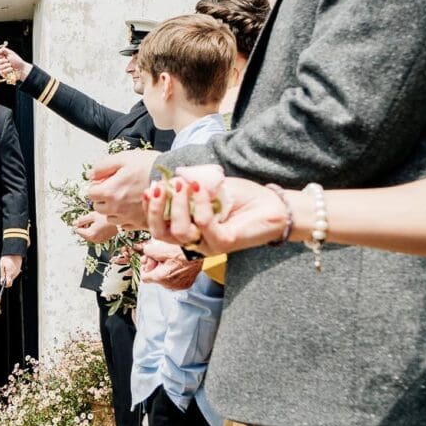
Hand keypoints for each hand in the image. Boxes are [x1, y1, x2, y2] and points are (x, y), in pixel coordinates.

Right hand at [0, 47, 30, 83]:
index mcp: (1, 57)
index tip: (3, 56)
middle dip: (2, 61)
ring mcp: (1, 68)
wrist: (21, 68)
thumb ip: (3, 50)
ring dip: (6, 65)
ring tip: (10, 65)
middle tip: (7, 60)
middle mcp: (0, 62)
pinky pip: (2, 71)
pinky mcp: (2, 74)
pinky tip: (11, 69)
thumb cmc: (17, 60)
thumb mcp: (11, 52)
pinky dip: (8, 70)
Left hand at [0, 254, 22, 287]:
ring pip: (12, 277)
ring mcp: (17, 272)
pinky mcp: (18, 270)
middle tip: (3, 272)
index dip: (4, 284)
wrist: (14, 252)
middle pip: (10, 281)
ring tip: (6, 268)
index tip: (2, 282)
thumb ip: (2, 274)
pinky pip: (14, 274)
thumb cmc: (7, 257)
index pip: (8, 284)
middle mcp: (15, 274)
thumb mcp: (2, 265)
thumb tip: (1, 281)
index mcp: (10, 273)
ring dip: (8, 275)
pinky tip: (9, 267)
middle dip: (6, 279)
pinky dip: (11, 272)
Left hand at [71, 211, 118, 243]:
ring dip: (89, 228)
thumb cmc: (107, 217)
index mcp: (90, 235)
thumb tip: (74, 223)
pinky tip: (100, 225)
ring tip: (97, 221)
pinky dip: (95, 231)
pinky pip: (94, 236)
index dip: (79, 223)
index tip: (84, 218)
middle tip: (91, 219)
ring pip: (88, 235)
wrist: (121, 222)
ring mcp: (99, 241)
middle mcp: (94, 240)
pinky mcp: (103, 240)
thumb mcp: (92, 216)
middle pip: (82, 233)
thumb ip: (81, 220)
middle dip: (84, 226)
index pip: (77, 230)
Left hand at [85, 148, 157, 228]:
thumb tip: (91, 175)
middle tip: (116, 188)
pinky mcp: (140, 224)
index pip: (91, 193)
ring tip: (126, 197)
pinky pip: (124, 224)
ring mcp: (129, 218)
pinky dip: (125, 217)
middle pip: (99, 207)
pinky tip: (133, 206)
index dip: (98, 185)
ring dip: (113, 209)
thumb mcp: (123, 158)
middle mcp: (117, 208)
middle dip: (103, 198)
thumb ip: (102, 167)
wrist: (174, 176)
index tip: (107, 180)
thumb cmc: (149, 165)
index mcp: (110, 192)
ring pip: (110, 217)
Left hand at [140, 239, 202, 289]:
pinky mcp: (186, 284)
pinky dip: (173, 273)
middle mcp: (170, 285)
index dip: (145, 267)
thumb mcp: (159, 247)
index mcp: (161, 277)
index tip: (148, 261)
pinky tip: (176, 264)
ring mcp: (179, 286)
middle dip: (155, 267)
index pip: (145, 277)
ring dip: (164, 270)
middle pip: (155, 278)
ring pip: (165, 280)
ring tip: (169, 260)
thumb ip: (147, 252)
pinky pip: (175, 280)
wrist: (199, 251)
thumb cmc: (182, 249)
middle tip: (159, 257)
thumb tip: (145, 252)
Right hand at [148, 169, 289, 254]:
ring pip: (180, 232)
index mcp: (189, 230)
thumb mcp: (210, 188)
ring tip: (184, 184)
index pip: (159, 226)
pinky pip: (204, 225)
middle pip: (162, 234)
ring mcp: (208, 245)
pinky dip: (200, 204)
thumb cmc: (243, 198)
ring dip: (178, 205)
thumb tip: (170, 179)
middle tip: (158, 187)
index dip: (150, 208)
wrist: (275, 206)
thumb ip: (190, 187)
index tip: (151, 187)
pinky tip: (200, 187)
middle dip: (156, 210)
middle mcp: (195, 241)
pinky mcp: (224, 244)